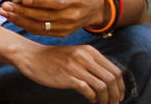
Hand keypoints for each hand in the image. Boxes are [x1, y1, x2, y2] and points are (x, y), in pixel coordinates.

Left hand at [2, 0, 101, 36]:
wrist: (94, 10)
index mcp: (74, 2)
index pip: (55, 4)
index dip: (39, 2)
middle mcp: (71, 17)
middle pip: (44, 16)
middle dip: (23, 12)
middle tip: (6, 6)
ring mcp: (66, 27)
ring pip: (40, 27)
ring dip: (21, 20)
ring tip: (6, 13)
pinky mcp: (61, 33)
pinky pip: (41, 32)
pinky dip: (26, 26)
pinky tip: (14, 19)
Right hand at [10, 43, 124, 103]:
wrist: (29, 56)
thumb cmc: (52, 58)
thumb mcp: (75, 54)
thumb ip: (91, 63)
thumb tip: (108, 79)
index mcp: (90, 51)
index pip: (115, 70)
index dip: (121, 85)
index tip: (119, 95)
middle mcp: (85, 57)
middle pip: (112, 79)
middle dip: (116, 94)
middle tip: (114, 102)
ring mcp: (76, 67)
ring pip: (103, 86)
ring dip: (106, 99)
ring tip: (103, 103)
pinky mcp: (67, 77)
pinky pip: (88, 90)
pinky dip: (93, 97)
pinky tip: (90, 99)